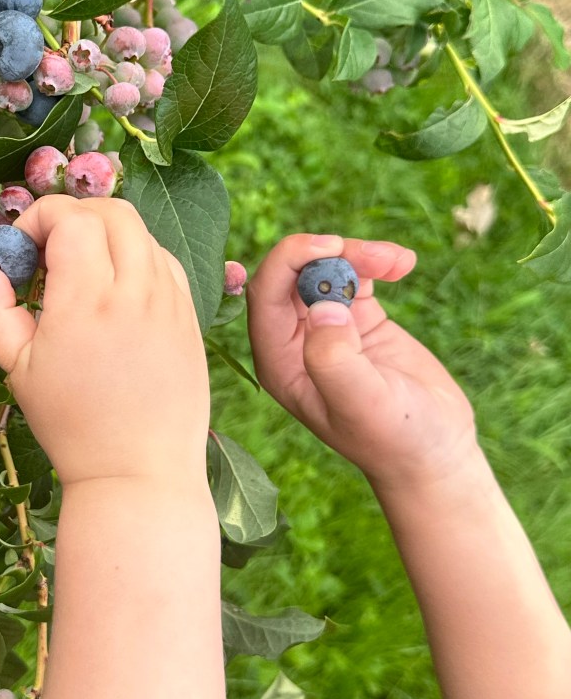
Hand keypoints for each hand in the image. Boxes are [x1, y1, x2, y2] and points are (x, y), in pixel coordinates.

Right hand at [0, 198, 209, 487]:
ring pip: (142, 231)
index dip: (39, 219)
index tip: (22, 252)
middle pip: (112, 211)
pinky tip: (114, 294)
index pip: (71, 218)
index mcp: (88, 300)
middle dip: (74, 216)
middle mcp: (137, 291)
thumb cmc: (70, 424)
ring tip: (80, 276)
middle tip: (49, 253)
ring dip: (106, 235)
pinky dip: (136, 258)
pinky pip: (164, 261)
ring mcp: (171, 301)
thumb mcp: (16, 367)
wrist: (138, 472)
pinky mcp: (190, 315)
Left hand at [247, 233, 480, 489]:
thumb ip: (335, 359)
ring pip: (324, 269)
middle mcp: (294, 341)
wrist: (434, 451)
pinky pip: (354, 275)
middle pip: (291, 274)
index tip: (329, 246)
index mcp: (279, 362)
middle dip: (326, 253)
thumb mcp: (363, 403)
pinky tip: (403, 264)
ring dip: (356, 254)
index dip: (288, 261)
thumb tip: (321, 307)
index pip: (264, 296)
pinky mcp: (357, 319)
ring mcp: (325, 328)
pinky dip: (376, 262)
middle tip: (370, 255)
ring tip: (397, 261)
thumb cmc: (395, 437)